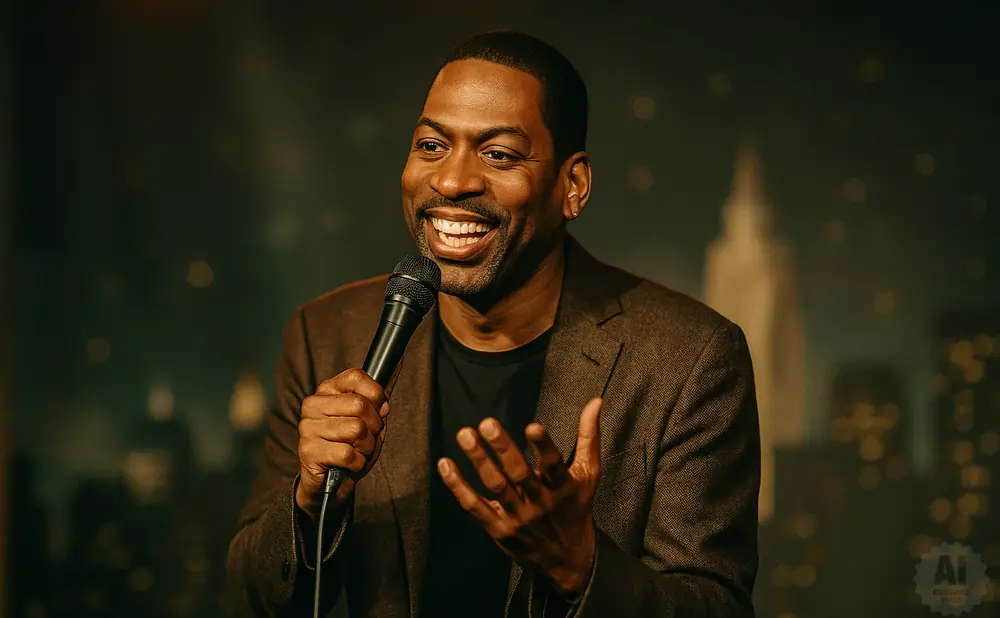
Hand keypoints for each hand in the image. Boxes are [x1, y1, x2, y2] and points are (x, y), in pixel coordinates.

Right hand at [296, 368, 389, 520]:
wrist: (332, 481)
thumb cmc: (351, 444)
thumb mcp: (371, 416)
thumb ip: (381, 392)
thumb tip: (399, 359)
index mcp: (327, 390)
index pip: (357, 376)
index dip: (376, 394)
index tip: (377, 408)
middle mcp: (313, 405)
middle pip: (360, 405)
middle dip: (374, 426)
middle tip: (366, 436)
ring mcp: (308, 428)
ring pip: (357, 431)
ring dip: (366, 447)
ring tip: (357, 450)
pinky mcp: (308, 452)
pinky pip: (349, 455)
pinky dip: (357, 463)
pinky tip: (349, 463)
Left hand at [436, 397, 602, 595]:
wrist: (567, 559)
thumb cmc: (576, 509)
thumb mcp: (589, 474)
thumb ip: (589, 437)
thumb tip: (595, 401)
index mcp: (563, 488)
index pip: (554, 465)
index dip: (544, 446)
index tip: (533, 426)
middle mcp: (540, 504)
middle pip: (519, 474)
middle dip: (502, 448)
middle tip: (487, 424)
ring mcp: (517, 518)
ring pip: (495, 486)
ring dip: (478, 460)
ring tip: (465, 435)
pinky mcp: (498, 529)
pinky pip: (474, 506)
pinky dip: (458, 486)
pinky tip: (446, 464)